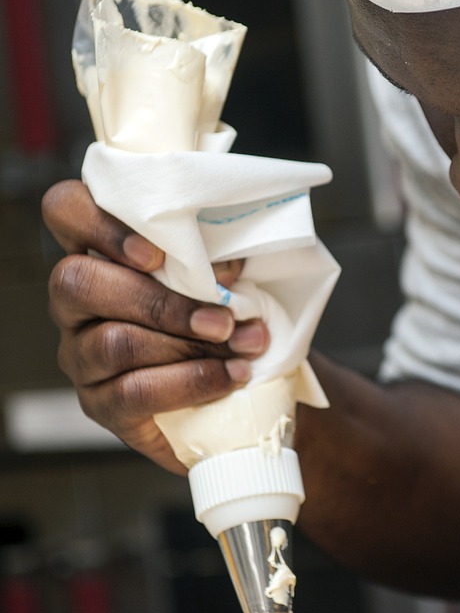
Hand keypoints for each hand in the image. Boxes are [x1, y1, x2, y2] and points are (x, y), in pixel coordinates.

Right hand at [42, 180, 268, 473]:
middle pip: (78, 282)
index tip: (157, 254)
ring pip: (112, 342)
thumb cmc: (222, 314)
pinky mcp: (98, 403)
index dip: (99, 224)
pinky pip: (131, 392)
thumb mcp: (219, 275)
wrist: (230, 393)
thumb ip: (211, 258)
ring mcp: (79, 354)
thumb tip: (228, 265)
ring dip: (187, 345)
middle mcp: (74, 301)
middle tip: (224, 317)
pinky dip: (191, 383)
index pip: (65, 209)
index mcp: (98, 250)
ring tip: (242, 346)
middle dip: (160, 301)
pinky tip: (231, 376)